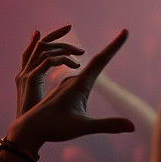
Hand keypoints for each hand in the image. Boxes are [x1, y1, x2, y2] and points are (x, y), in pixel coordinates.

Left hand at [7, 29, 134, 154]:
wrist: (27, 130)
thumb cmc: (55, 128)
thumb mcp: (83, 127)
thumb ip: (108, 125)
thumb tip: (133, 127)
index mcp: (80, 84)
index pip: (101, 60)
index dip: (114, 46)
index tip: (124, 31)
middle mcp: (73, 80)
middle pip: (97, 62)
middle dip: (111, 49)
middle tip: (124, 34)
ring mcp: (66, 85)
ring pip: (86, 71)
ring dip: (98, 63)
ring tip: (109, 54)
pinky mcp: (61, 91)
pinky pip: (77, 78)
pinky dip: (87, 75)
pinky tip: (82, 75)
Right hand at [15, 25, 84, 115]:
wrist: (29, 130)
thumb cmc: (38, 114)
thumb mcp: (44, 91)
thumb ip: (53, 78)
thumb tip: (69, 69)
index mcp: (27, 74)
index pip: (35, 50)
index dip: (46, 38)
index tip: (61, 28)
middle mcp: (25, 72)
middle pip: (40, 45)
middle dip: (55, 35)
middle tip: (70, 27)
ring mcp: (27, 74)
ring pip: (45, 49)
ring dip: (63, 47)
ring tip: (80, 53)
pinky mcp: (31, 79)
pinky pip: (48, 61)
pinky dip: (62, 59)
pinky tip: (75, 64)